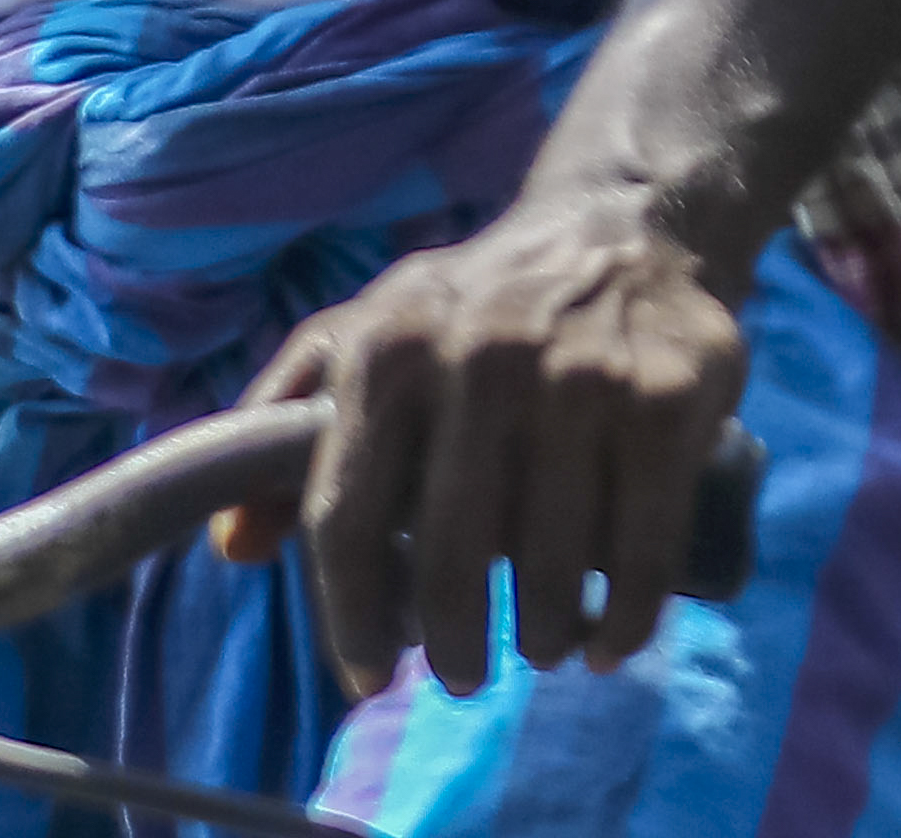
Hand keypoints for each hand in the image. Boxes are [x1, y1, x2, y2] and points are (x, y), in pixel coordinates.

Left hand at [245, 177, 754, 690]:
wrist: (624, 226)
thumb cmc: (473, 307)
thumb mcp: (363, 338)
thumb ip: (283, 428)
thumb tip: (234, 548)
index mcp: (389, 350)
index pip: (345, 519)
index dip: (350, 618)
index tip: (368, 676)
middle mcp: (483, 358)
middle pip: (448, 561)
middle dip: (453, 646)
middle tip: (464, 674)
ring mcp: (584, 379)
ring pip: (550, 567)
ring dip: (540, 637)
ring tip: (539, 646)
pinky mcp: (667, 402)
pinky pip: (643, 549)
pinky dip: (626, 620)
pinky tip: (608, 642)